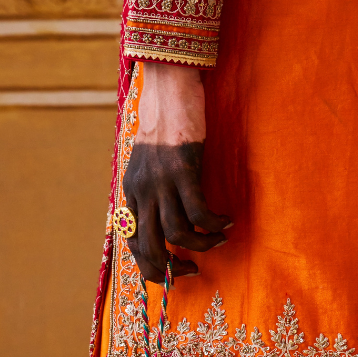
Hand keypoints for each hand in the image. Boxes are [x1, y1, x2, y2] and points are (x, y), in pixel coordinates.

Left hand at [123, 61, 231, 282]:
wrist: (168, 87)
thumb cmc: (164, 123)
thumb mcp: (147, 162)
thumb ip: (150, 189)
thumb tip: (164, 218)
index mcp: (131, 192)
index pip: (131, 242)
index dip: (150, 265)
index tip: (171, 268)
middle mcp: (142, 191)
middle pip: (150, 246)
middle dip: (171, 267)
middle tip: (193, 269)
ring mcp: (162, 181)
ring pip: (177, 232)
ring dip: (201, 245)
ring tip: (218, 240)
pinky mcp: (183, 169)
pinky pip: (198, 211)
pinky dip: (214, 223)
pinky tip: (226, 221)